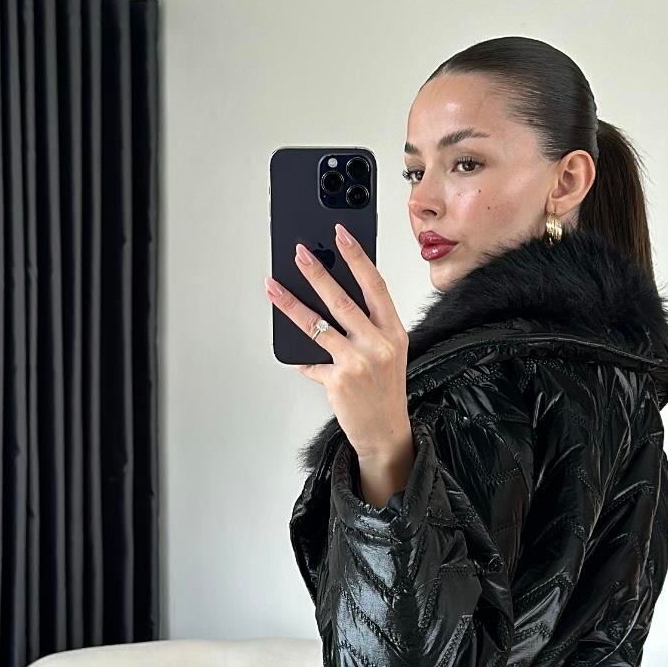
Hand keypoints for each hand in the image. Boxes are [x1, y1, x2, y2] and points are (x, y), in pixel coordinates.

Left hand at [265, 224, 410, 461]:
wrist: (385, 432)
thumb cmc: (384, 390)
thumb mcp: (387, 352)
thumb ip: (366, 327)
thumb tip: (331, 300)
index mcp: (393, 331)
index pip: (375, 285)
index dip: (357, 257)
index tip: (341, 234)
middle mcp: (378, 344)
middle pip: (342, 299)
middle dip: (317, 273)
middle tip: (299, 253)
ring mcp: (358, 362)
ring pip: (318, 324)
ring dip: (291, 303)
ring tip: (274, 286)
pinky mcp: (339, 380)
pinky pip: (311, 360)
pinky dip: (302, 358)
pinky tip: (295, 354)